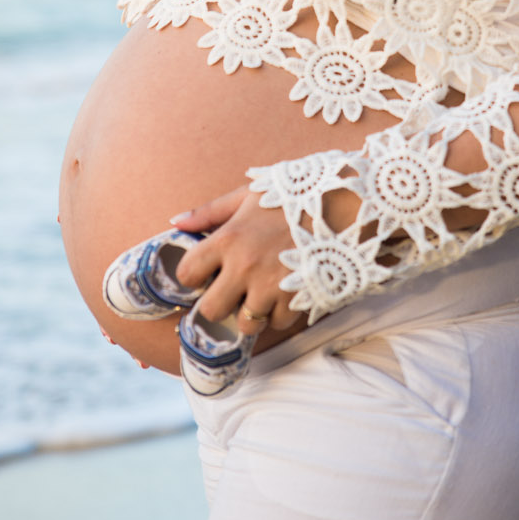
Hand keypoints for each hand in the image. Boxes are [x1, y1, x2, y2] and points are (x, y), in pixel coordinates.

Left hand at [170, 186, 300, 337]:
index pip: (187, 273)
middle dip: (219, 304)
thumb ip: (209, 211)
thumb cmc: (294, 196)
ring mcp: (271, 286)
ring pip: (246, 325)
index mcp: (228, 238)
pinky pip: (278, 323)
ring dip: (252, 313)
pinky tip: (287, 292)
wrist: (344, 204)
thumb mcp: (249, 195)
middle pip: (211, 310)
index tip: (205, 272)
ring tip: (263, 293)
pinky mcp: (296, 299)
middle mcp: (244, 266)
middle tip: (232, 291)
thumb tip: (174, 222)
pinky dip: (281, 313)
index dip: (193, 275)